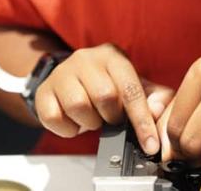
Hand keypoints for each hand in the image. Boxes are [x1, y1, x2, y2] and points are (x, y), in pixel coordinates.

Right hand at [35, 43, 173, 154]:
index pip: (131, 89)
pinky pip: (55, 119)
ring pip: (79, 106)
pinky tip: (74, 120)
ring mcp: (62, 72)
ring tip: (93, 116)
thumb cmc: (107, 82)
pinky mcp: (43, 91)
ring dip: (90, 122)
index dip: (142, 120)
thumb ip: (153, 97)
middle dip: (112, 116)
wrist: (70, 76)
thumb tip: (156, 112)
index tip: (150, 144)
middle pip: (105, 96)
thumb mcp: (133, 84)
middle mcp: (86, 58)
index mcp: (113, 55)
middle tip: (111, 116)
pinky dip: (68, 129)